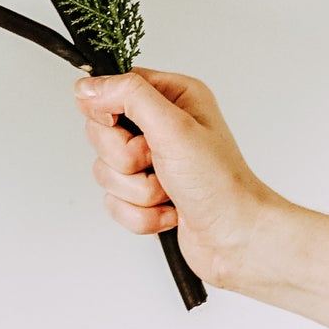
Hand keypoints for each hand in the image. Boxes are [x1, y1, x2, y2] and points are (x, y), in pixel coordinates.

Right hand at [75, 69, 283, 290]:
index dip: (107, 111)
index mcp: (173, 98)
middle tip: (157, 162)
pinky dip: (140, 214)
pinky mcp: (146, 196)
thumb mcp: (174, 128)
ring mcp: (153, 163)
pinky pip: (114, 202)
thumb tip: (89, 86)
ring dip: (138, 191)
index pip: (113, 89)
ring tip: (169, 192)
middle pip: (103, 133)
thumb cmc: (222, 184)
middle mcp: (161, 127)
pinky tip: (169, 212)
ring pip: (106, 171)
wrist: (239, 242)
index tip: (120, 126)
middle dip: (127, 160)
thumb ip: (129, 96)